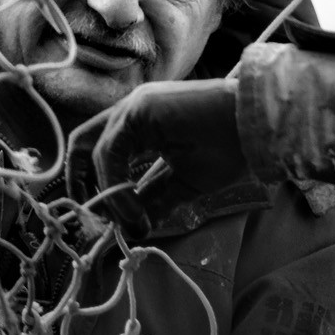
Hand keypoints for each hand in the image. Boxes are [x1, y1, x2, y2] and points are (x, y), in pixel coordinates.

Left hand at [70, 79, 246, 240]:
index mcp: (139, 126)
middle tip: (93, 219)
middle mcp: (130, 112)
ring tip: (130, 222)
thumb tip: (136, 228)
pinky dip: (114, 186)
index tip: (104, 218)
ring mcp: (133, 107)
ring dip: (106, 195)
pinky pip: (109, 153)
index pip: (98, 151)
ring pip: (93, 152)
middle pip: (81, 143)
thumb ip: (155, 200)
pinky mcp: (139, 110)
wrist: (257, 128)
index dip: (92, 185)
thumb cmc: (229, 150)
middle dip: (77, 182)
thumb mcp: (183, 183)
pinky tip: (135, 209)